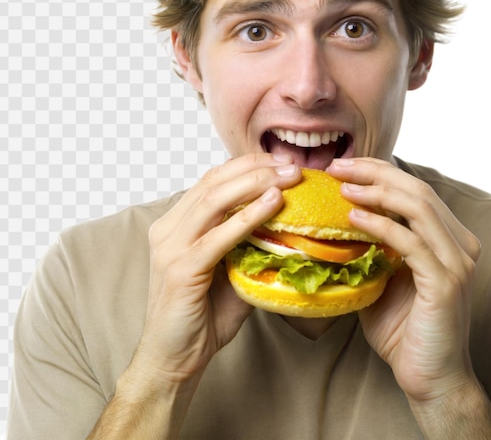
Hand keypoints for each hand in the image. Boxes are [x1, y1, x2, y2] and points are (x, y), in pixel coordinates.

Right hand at [131, 153, 301, 387]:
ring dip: (255, 183)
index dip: (248, 165)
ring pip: (214, 200)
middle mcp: (168, 229)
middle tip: (291, 165)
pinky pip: (219, 236)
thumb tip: (288, 225)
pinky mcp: (181, 269)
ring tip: (288, 176)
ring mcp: (171, 248)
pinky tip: (272, 203)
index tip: (281, 161)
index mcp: (176, 224)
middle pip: (214, 182)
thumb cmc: (203, 315)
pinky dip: (248, 216)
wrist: (174, 359)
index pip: (213, 179)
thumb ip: (247, 243)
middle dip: (256, 167)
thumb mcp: (229, 269)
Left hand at [327, 157, 480, 403]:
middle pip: (417, 189)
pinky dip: (382, 225)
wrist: (432, 380)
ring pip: (418, 207)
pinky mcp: (446, 282)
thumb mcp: (385, 279)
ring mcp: (457, 262)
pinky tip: (355, 218)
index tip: (345, 166)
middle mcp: (460, 243)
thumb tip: (338, 222)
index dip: (380, 172)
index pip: (415, 190)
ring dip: (377, 191)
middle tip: (338, 166)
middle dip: (375, 172)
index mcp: (449, 238)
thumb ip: (373, 249)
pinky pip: (411, 242)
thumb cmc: (405, 331)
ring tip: (343, 186)